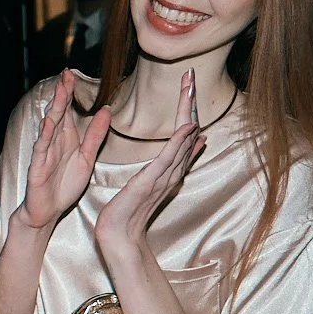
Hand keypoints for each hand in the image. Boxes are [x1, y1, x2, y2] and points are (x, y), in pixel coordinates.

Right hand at [17, 71, 108, 231]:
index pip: (67, 111)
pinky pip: (42, 148)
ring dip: (54, 109)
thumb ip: (95, 135)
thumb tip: (107, 110)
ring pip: (49, 127)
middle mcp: (54, 142)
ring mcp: (45, 153)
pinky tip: (49, 122)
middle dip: (62, 94)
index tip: (72, 75)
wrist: (48, 210)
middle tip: (66, 74)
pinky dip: (45, 134)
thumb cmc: (64, 185)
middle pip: (58, 114)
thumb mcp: (87, 157)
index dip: (69, 93)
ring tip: (59, 92)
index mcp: (66, 139)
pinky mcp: (38, 167)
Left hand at [94, 70, 202, 258]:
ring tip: (191, 91)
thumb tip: (180, 150)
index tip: (190, 90)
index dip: (187, 113)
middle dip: (189, 105)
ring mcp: (164, 176)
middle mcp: (171, 172)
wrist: (119, 234)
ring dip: (187, 115)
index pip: (182, 138)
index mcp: (169, 171)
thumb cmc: (128, 211)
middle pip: (186, 134)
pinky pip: (169, 159)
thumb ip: (165, 167)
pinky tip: (189, 127)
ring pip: (181, 141)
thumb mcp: (148, 183)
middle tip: (193, 79)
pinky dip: (181, 142)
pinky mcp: (152, 181)